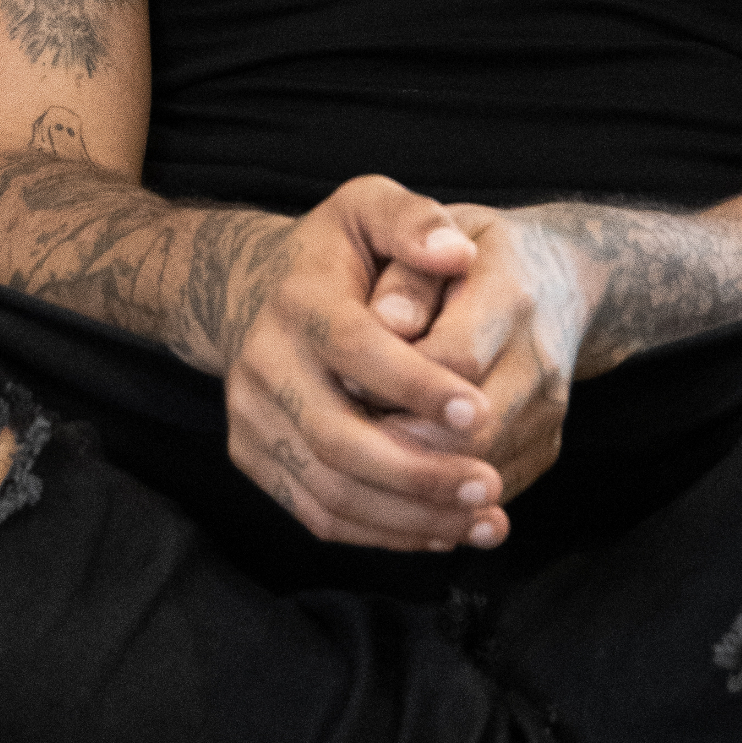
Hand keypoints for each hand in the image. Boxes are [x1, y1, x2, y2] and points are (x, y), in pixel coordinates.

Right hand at [222, 176, 515, 552]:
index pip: (353, 348)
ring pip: (328, 491)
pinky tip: (442, 533)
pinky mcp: (254, 458)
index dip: (416, 385)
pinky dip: (383, 534)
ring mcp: (251, 418)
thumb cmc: (336, 254)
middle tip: (490, 485)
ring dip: (409, 518)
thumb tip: (457, 253)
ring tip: (484, 522)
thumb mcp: (369, 208)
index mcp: (295, 301)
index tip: (481, 412)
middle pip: (335, 438)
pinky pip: (317, 514)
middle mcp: (261, 364)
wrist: (256, 292)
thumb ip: (415, 220)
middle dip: (417, 472)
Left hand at [368, 204, 589, 518]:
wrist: (556, 276)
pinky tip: (390, 489)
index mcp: (511, 293)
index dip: (394, 380)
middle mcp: (540, 359)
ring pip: (477, 471)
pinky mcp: (544, 447)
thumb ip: (410, 267)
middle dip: (398, 446)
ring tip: (355, 468)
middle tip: (337, 440)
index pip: (454, 358)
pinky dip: (438, 501)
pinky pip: (489, 490)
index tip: (342, 380)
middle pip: (471, 431)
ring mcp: (548, 411)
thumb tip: (383, 323)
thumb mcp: (440, 225)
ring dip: (414, 482)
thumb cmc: (477, 249)